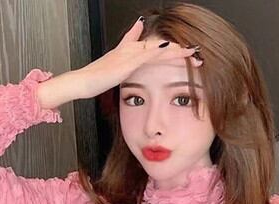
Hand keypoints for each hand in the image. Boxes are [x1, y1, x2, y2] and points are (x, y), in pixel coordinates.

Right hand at [74, 17, 201, 99]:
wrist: (82, 81)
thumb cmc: (95, 79)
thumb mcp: (112, 70)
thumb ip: (121, 71)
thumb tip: (128, 66)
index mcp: (129, 53)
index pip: (154, 48)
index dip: (171, 50)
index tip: (186, 53)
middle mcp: (131, 49)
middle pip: (160, 46)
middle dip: (179, 50)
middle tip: (197, 52)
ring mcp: (129, 54)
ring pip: (158, 48)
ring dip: (176, 49)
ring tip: (193, 51)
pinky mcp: (127, 61)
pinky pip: (148, 54)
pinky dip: (161, 51)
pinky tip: (172, 49)